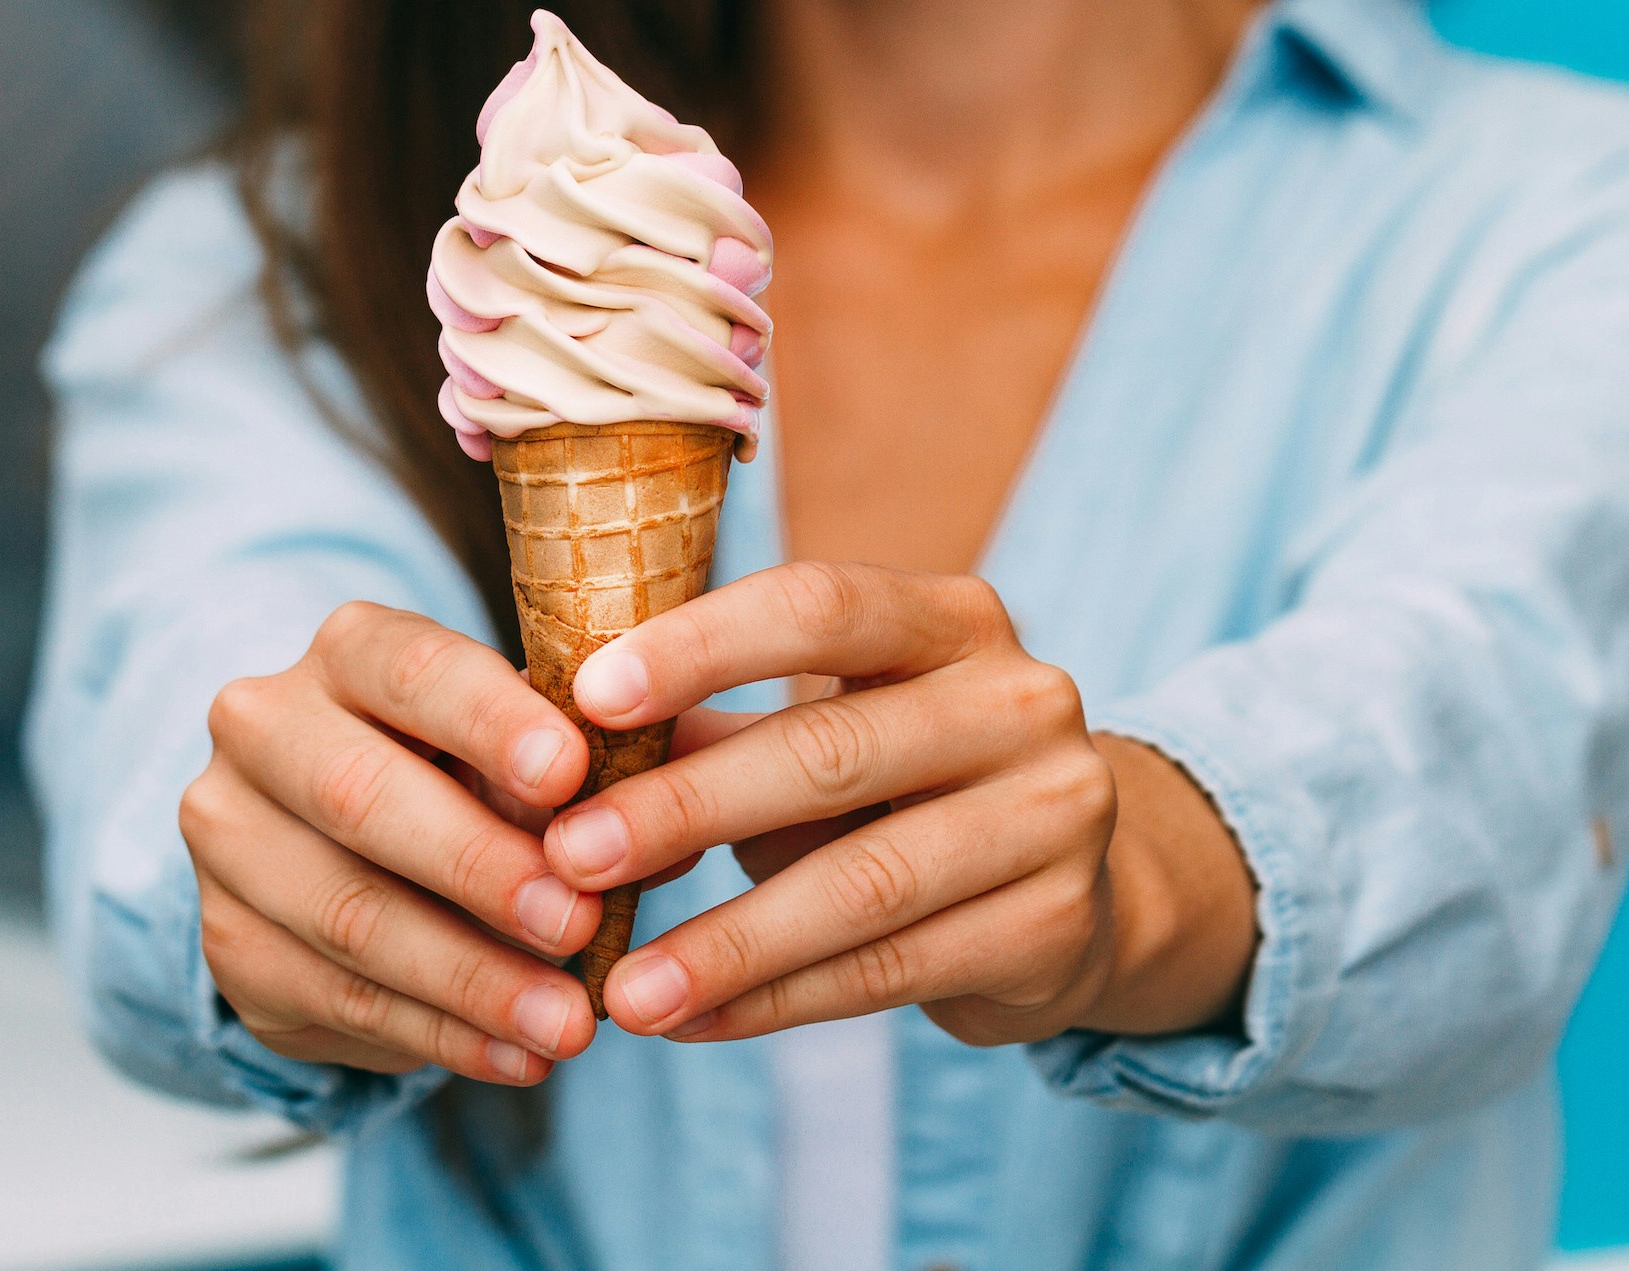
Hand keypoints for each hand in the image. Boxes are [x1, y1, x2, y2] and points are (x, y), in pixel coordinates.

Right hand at [180, 603, 602, 1084]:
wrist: (331, 845)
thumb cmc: (463, 774)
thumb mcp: (521, 747)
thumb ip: (595, 767)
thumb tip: (685, 809)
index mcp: (349, 650)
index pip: (412, 669)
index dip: (489, 721)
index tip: (570, 775)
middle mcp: (265, 727)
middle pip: (360, 795)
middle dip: (480, 867)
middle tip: (580, 924)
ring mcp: (232, 838)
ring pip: (350, 915)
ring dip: (472, 979)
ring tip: (570, 1023)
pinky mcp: (230, 944)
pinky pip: (339, 999)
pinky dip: (442, 1036)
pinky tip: (520, 1056)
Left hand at [539, 562, 1257, 1045]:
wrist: (1073, 882)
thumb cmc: (897, 782)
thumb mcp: (820, 727)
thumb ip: (709, 729)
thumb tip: (555, 752)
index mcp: (950, 617)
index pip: (818, 605)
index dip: (701, 647)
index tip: (589, 698)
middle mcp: (1020, 699)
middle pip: (832, 751)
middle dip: (686, 809)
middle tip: (569, 859)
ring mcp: (1055, 814)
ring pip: (866, 884)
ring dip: (727, 941)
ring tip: (622, 990)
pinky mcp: (1058, 927)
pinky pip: (895, 972)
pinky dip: (778, 1002)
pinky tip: (693, 1022)